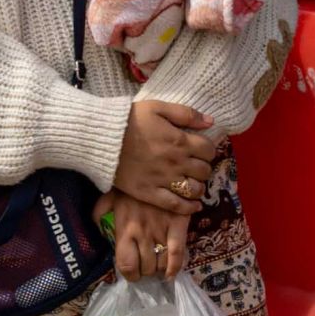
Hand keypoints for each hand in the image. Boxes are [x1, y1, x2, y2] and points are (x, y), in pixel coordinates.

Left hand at [99, 192, 190, 278]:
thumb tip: (99, 230)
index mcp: (124, 230)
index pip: (126, 265)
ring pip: (162, 263)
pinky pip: (179, 252)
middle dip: (147, 272)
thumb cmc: (129, 184)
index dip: (130, 275)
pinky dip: (176, 267)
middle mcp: (142, 235)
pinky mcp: (178, 225)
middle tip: (147, 267)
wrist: (154, 164)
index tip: (133, 274)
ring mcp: (161, 230)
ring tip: (159, 266)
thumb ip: (99, 215)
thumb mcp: (107, 198)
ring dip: (160, 269)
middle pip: (147, 267)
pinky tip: (172, 272)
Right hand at [114, 93, 220, 216]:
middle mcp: (176, 163)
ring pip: (194, 190)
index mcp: (180, 141)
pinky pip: (175, 205)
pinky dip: (188, 207)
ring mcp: (163, 180)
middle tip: (196, 165)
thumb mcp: (158, 108)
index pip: (209, 150)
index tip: (202, 150)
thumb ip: (186, 114)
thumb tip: (211, 122)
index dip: (208, 150)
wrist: (103, 138)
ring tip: (193, 182)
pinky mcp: (150, 194)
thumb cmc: (130, 120)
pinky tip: (194, 205)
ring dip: (198, 186)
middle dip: (203, 167)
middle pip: (204, 171)